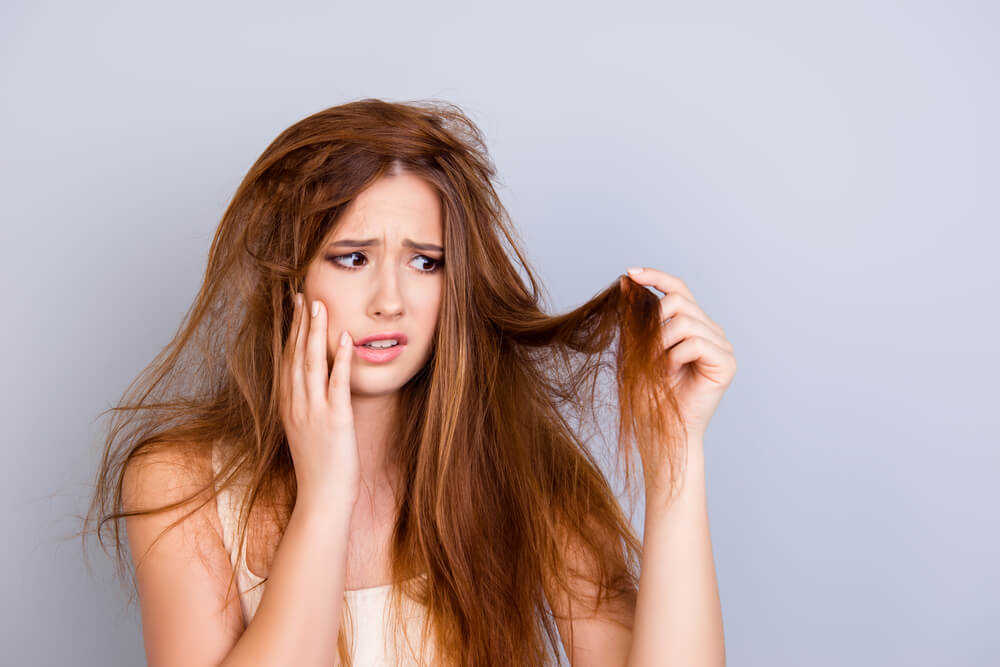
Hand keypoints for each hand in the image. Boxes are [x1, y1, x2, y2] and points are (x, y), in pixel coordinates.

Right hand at [278, 292, 360, 511]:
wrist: (322, 497)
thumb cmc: (318, 466)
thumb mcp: (304, 430)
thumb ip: (305, 405)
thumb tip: (310, 385)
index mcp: (288, 406)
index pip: (287, 360)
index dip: (290, 331)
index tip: (294, 307)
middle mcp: (297, 404)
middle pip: (295, 355)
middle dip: (299, 323)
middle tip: (303, 294)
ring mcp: (314, 412)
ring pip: (312, 364)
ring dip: (315, 333)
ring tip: (319, 305)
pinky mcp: (336, 420)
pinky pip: (337, 385)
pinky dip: (340, 360)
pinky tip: (345, 339)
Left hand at [626, 267, 736, 441]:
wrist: (660, 429)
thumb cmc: (648, 393)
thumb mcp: (637, 348)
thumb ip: (635, 316)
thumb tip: (626, 280)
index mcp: (692, 324)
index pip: (678, 288)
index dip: (655, 276)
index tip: (630, 273)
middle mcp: (710, 330)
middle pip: (679, 301)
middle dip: (654, 323)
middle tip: (647, 351)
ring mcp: (722, 345)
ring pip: (685, 321)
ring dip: (661, 344)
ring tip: (659, 367)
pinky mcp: (726, 362)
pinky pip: (695, 342)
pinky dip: (675, 356)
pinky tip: (671, 372)